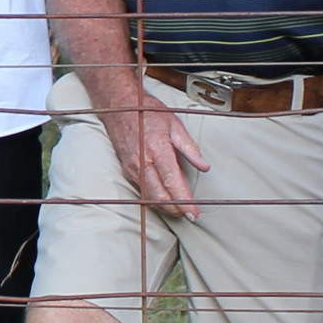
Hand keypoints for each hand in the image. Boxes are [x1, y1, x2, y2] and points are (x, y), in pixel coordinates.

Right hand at [91, 79, 209, 218]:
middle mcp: (142, 161)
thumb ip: (189, 148)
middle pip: (159, 195)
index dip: (184, 200)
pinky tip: (165, 201)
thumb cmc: (147, 113)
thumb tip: (204, 166)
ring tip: (181, 211)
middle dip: (176, 209)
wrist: (118, 106)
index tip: (193, 211)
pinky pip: (142, 190)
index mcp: (156, 148)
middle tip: (190, 215)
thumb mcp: (174, 125)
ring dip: (165, 207)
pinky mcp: (127, 170)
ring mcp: (132, 167)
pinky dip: (154, 198)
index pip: (172, 181)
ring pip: (149, 196)